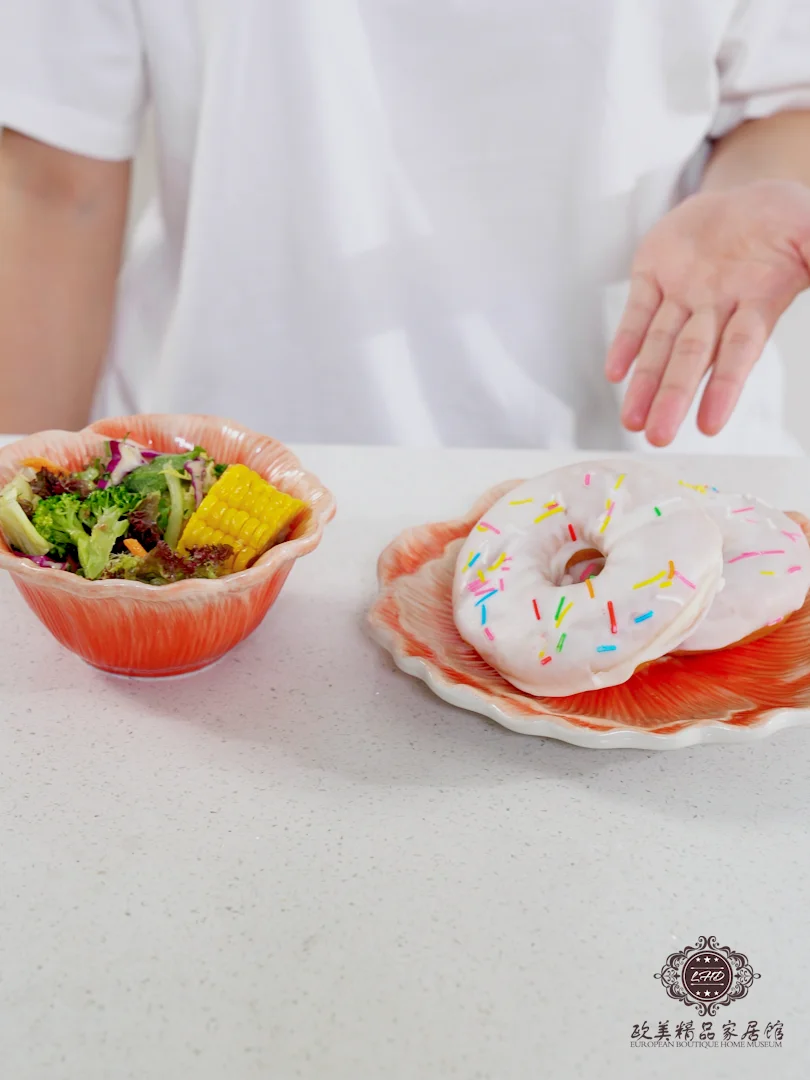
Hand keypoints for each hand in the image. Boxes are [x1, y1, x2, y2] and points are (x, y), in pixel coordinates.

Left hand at [605, 179, 809, 444]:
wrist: (747, 196)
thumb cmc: (785, 222)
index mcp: (756, 304)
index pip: (739, 353)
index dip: (724, 388)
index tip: (709, 426)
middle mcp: (715, 308)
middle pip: (691, 358)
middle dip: (673, 396)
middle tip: (658, 436)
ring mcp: (682, 293)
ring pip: (660, 343)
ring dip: (644, 381)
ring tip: (632, 419)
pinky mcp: (653, 273)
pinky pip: (637, 311)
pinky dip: (625, 341)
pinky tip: (614, 373)